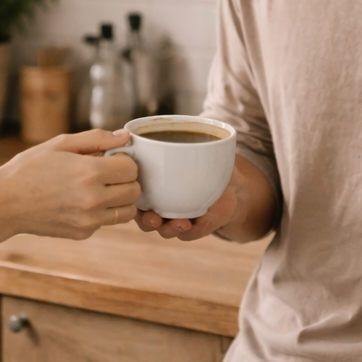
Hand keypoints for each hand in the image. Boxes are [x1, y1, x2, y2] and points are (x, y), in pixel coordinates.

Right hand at [0, 129, 141, 239]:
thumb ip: (96, 138)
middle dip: (126, 179)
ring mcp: (89, 220)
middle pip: (134, 190)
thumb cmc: (30, 168)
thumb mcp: (60, 144)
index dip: (124, 160)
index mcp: (90, 173)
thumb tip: (125, 136)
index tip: (111, 158)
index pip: (132, 168)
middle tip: (108, 173)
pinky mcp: (83, 233)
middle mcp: (94, 199)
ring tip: (100, 188)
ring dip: (120, 198)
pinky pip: (107, 221)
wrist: (5, 203)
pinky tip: (82, 201)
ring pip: (127, 210)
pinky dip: (103, 211)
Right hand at [134, 154, 275, 242]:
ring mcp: (179, 218)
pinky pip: (193, 233)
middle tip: (152, 218)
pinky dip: (194, 230)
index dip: (130, 199)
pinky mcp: (199, 226)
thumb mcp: (186, 147)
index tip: (133, 195)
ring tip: (179, 223)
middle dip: (147, 222)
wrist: (232, 179)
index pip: (135, 196)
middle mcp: (161, 207)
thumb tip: (140, 128)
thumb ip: (168, 140)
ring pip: (167, 230)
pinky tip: (198, 222)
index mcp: (152, 188)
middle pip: (146, 219)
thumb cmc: (201, 160)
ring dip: (170, 229)